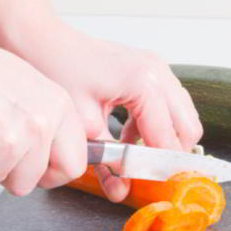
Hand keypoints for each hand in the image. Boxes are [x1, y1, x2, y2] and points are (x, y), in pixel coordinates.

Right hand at [0, 34, 87, 194]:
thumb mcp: (35, 89)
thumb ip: (51, 124)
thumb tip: (58, 156)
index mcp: (58, 110)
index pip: (73, 165)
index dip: (51, 173)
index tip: (39, 171)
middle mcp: (37, 127)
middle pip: (28, 182)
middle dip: (8, 172)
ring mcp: (5, 142)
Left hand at [6, 21, 201, 201]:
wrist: (43, 40)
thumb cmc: (57, 69)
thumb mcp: (82, 123)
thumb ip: (107, 158)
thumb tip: (122, 188)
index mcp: (144, 84)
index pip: (168, 139)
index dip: (161, 169)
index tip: (156, 189)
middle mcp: (158, 73)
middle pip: (188, 128)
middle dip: (170, 155)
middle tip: (149, 177)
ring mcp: (156, 68)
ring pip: (182, 116)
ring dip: (163, 139)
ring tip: (135, 157)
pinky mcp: (149, 69)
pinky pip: (168, 104)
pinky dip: (154, 125)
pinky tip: (127, 137)